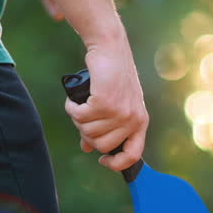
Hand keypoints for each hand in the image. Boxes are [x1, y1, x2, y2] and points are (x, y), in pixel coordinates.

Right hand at [64, 38, 148, 171]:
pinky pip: (79, 116)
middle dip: (87, 133)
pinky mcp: (105, 102)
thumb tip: (87, 149)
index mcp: (140, 121)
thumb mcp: (114, 104)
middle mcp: (133, 119)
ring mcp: (120, 112)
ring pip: (88, 131)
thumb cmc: (112, 76)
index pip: (133, 155)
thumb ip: (104, 127)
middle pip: (101, 145)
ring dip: (78, 118)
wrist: (110, 48)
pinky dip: (72, 107)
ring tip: (79, 103)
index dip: (116, 163)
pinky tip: (73, 99)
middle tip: (83, 116)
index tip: (102, 159)